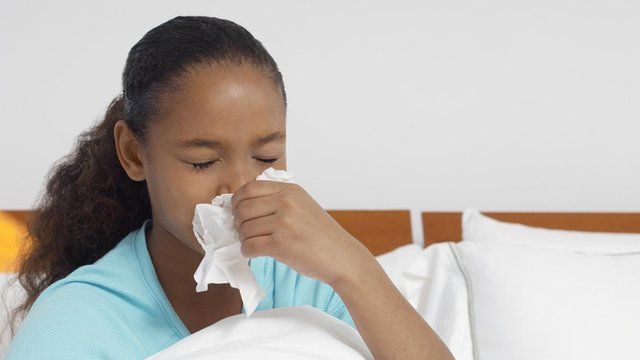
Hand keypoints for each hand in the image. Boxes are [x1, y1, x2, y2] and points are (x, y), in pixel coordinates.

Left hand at [230, 179, 373, 286]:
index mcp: (290, 190)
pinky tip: (256, 253)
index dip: (237, 201)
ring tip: (255, 243)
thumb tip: (241, 204)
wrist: (342, 257)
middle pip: (243, 208)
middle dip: (238, 222)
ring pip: (244, 229)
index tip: (237, 212)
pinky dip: (247, 252)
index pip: (250, 188)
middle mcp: (286, 203)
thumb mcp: (302, 206)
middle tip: (245, 232)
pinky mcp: (281, 244)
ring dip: (244, 239)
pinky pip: (249, 246)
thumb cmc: (321, 235)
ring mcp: (284, 223)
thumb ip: (277, 200)